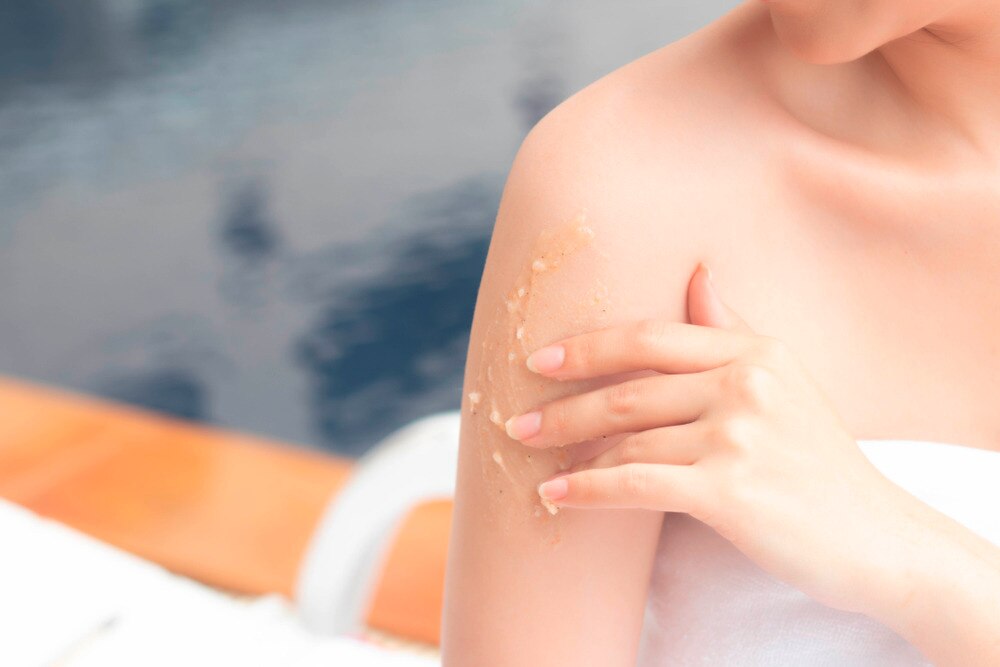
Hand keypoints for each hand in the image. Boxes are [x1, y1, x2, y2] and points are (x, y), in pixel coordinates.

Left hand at [505, 262, 936, 614]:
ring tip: (536, 465)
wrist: (878, 537)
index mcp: (755, 352)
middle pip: (629, 388)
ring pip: (628, 439)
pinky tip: (555, 498)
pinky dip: (588, 491)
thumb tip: (697, 272)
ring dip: (571, 455)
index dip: (588, 346)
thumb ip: (733, 330)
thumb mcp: (786, 382)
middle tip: (517, 421)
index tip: (539, 358)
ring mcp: (739, 435)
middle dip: (564, 406)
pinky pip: (636, 484)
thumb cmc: (820, 462)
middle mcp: (746, 383)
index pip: (652, 337)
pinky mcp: (730, 490)